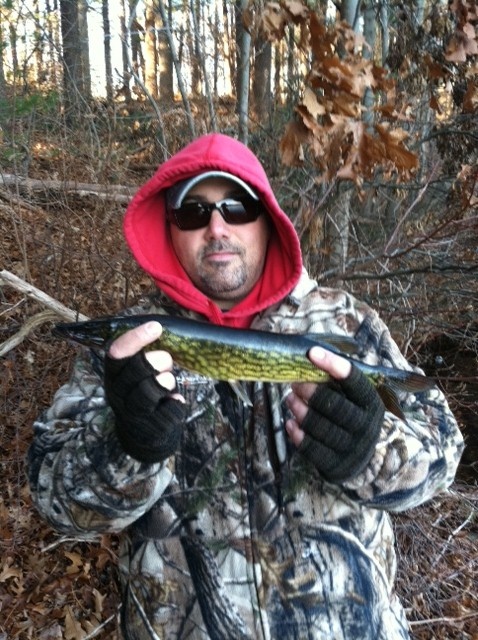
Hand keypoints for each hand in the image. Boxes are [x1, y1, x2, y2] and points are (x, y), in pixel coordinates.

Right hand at [105, 321, 186, 462]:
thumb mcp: (137, 372)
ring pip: (150, 391)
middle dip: (158, 360)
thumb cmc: (142, 391)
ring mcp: (131, 412)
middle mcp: (118, 393)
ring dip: (166, 381)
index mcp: (113, 374)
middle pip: (136, 370)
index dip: (136, 338)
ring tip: (169, 381)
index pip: (117, 352)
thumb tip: (160, 330)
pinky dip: (176, 401)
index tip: (156, 326)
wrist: (143, 433)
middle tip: (168, 359)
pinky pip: (170, 408)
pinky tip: (174, 400)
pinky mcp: (150, 427)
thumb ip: (143, 355)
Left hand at [286, 347, 383, 481]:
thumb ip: (338, 383)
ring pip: (320, 426)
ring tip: (289, 399)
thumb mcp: (355, 400)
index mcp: (372, 403)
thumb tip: (310, 356)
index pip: (354, 380)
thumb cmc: (352, 418)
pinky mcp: (336, 465)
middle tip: (294, 383)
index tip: (311, 353)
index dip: (332, 364)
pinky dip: (297, 433)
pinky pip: (312, 448)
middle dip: (310, 390)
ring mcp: (352, 448)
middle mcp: (366, 426)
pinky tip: (290, 422)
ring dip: (299, 409)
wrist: (361, 460)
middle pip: (334, 404)